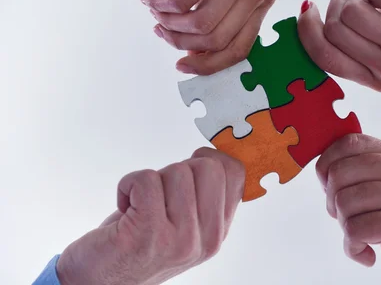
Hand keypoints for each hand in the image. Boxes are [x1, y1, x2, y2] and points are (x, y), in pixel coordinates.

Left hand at [56, 148, 244, 284]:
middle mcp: (206, 239)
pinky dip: (127, 184)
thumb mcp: (183, 225)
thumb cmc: (135, 246)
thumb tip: (213, 155)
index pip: (236, 174)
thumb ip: (204, 197)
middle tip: (160, 194)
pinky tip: (125, 206)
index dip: (211, 159)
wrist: (97, 281)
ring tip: (140, 205)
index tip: (189, 167)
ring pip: (177, 171)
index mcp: (218, 232)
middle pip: (209, 166)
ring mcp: (180, 239)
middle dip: (179, 169)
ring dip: (151, 180)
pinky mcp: (148, 233)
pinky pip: (146, 180)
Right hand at [142, 0, 276, 74]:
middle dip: (182, 43)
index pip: (240, 48)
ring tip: (156, 13)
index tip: (182, 65)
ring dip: (170, 24)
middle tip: (160, 30)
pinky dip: (162, 4)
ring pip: (200, 24)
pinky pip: (184, 0)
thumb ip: (218, 11)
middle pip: (217, 40)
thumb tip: (194, 50)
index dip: (208, 64)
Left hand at [315, 134, 380, 284]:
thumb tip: (326, 169)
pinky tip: (367, 254)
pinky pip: (357, 229)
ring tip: (362, 239)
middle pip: (340, 173)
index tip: (328, 188)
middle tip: (347, 221)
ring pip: (345, 202)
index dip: (327, 165)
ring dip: (345, 228)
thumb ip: (371, 176)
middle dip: (332, 202)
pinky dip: (353, 247)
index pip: (349, 143)